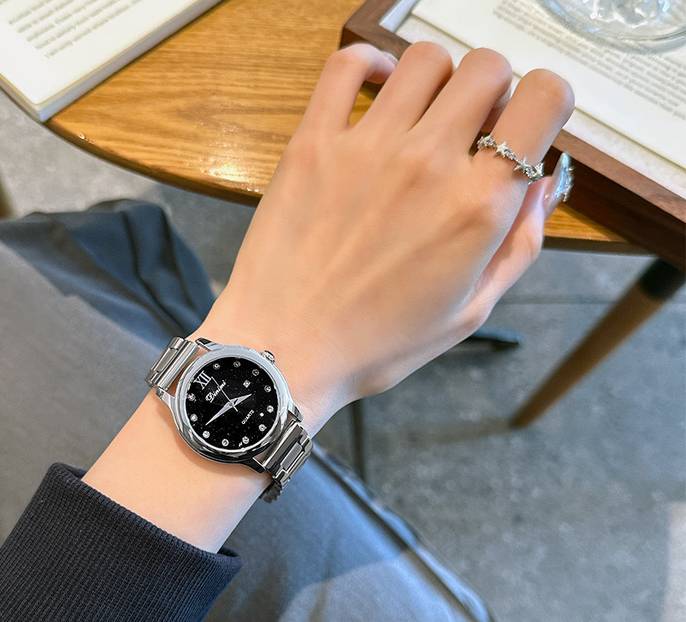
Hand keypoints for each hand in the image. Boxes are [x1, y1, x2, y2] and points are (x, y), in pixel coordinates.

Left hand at [197, 43, 573, 432]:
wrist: (286, 350)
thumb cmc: (378, 343)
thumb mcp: (470, 311)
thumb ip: (520, 243)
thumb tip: (543, 181)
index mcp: (478, 206)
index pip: (542, 98)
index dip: (546, 103)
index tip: (527, 125)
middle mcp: (429, 163)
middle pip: (487, 67)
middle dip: (494, 89)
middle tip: (472, 129)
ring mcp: (367, 147)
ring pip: (425, 59)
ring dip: (438, 79)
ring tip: (424, 116)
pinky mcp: (313, 143)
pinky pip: (345, 66)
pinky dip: (368, 63)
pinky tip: (376, 89)